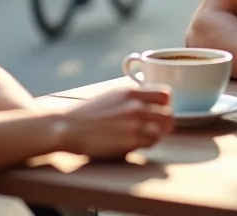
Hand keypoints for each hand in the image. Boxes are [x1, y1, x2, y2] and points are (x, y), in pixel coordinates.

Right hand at [56, 86, 173, 158]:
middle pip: (169, 115)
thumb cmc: (88, 113)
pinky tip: (133, 143)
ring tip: (143, 137)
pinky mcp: (130, 141)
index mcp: (131, 91)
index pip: (166, 94)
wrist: (68, 127)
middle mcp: (135, 106)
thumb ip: (133, 97)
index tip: (160, 110)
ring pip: (161, 132)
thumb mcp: (112, 95)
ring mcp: (134, 124)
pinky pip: (150, 144)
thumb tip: (151, 102)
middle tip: (157, 128)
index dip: (166, 105)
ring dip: (155, 135)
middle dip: (165, 123)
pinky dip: (145, 145)